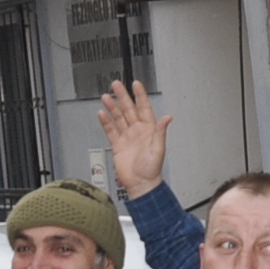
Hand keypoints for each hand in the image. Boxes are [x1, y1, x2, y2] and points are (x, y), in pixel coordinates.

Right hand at [96, 82, 171, 199]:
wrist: (140, 184)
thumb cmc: (152, 169)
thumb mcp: (159, 149)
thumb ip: (160, 132)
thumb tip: (167, 118)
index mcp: (149, 129)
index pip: (144, 108)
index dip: (140, 95)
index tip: (136, 84)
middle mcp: (137, 131)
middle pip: (128, 109)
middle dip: (122, 96)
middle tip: (116, 85)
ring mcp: (127, 137)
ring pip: (118, 117)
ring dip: (112, 107)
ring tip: (106, 97)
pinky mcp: (118, 144)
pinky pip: (111, 130)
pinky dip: (106, 122)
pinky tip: (102, 114)